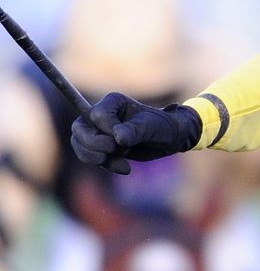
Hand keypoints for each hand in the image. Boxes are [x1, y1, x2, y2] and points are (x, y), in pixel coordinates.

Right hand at [71, 92, 201, 167]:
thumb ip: (134, 131)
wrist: (170, 139)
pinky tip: (124, 168)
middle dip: (94, 146)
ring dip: (98, 159)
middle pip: (79, 130)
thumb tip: (118, 138)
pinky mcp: (102, 146)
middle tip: (114, 150)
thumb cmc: (162, 127)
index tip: (125, 138)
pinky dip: (105, 165)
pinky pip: (90, 157)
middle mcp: (101, 114)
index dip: (107, 130)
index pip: (96, 116)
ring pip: (80, 145)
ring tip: (122, 164)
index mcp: (113, 102)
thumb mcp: (151, 127)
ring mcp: (99, 131)